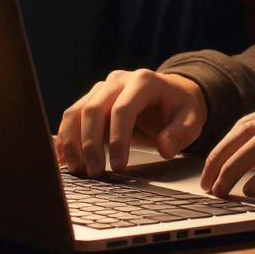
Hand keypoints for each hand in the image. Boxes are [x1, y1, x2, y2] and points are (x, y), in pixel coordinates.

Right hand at [56, 69, 205, 175]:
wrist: (172, 94)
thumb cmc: (180, 108)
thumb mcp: (191, 120)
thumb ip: (180, 134)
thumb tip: (165, 148)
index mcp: (144, 81)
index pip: (123, 109)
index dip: (118, 139)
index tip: (119, 166)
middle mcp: (118, 81)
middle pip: (94, 109)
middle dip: (91, 144)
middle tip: (95, 173)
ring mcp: (101, 89)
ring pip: (76, 112)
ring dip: (72, 143)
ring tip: (77, 170)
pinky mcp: (91, 100)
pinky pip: (71, 117)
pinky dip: (65, 138)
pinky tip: (63, 159)